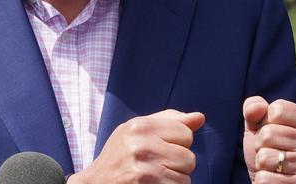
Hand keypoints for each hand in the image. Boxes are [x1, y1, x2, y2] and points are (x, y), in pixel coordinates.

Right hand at [68, 109, 204, 183]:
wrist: (95, 183)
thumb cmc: (120, 156)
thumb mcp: (137, 132)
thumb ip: (169, 122)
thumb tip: (200, 117)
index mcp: (140, 126)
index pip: (185, 132)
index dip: (177, 143)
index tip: (158, 148)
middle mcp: (141, 145)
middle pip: (189, 157)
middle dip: (177, 165)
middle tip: (154, 166)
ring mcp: (145, 169)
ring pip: (186, 177)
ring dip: (173, 180)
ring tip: (152, 177)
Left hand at [243, 96, 295, 182]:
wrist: (272, 182)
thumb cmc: (268, 149)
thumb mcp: (258, 123)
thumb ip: (254, 107)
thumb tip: (255, 108)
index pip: (277, 109)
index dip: (265, 121)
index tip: (275, 132)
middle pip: (269, 133)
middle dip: (261, 144)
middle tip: (273, 151)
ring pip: (265, 157)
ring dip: (261, 162)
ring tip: (274, 165)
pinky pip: (265, 178)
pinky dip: (262, 179)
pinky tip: (276, 178)